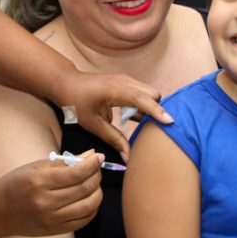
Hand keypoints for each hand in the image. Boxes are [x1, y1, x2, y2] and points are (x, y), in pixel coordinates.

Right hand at [0, 151, 103, 236]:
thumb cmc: (16, 183)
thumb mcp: (36, 167)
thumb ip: (65, 161)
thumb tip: (91, 154)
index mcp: (40, 182)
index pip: (76, 173)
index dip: (92, 164)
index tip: (99, 157)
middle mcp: (46, 202)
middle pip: (85, 188)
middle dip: (96, 176)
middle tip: (96, 169)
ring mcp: (51, 219)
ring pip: (88, 206)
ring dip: (97, 192)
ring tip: (94, 184)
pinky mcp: (55, 230)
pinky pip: (83, 220)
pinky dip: (92, 209)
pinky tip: (89, 199)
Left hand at [56, 71, 171, 159]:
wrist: (67, 83)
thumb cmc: (76, 103)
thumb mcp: (93, 124)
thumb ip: (114, 139)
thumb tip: (129, 156)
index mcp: (115, 90)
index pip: (142, 99)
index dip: (156, 111)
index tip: (170, 122)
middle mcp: (124, 82)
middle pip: (153, 94)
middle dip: (158, 109)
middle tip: (157, 129)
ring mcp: (126, 80)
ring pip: (149, 93)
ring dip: (151, 108)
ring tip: (149, 126)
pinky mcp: (125, 83)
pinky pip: (142, 93)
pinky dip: (144, 105)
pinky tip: (137, 119)